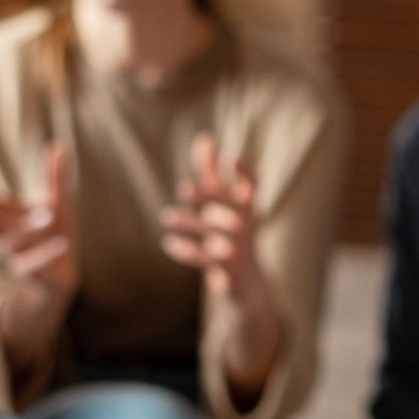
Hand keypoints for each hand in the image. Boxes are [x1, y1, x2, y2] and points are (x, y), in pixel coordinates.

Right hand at [0, 144, 76, 298]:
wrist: (58, 280)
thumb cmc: (53, 235)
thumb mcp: (57, 205)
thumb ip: (55, 177)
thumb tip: (57, 145)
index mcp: (9, 220)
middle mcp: (10, 240)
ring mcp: (20, 259)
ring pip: (15, 245)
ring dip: (28, 229)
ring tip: (49, 216)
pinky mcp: (37, 276)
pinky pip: (36, 266)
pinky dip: (46, 254)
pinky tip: (62, 244)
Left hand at [161, 134, 266, 302]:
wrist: (246, 281)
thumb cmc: (230, 231)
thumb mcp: (223, 202)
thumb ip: (212, 171)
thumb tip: (204, 137)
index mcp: (247, 205)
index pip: (251, 184)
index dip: (243, 172)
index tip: (230, 158)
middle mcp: (246, 224)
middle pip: (228, 207)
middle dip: (206, 197)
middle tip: (184, 188)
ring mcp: (238, 247)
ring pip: (214, 233)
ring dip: (188, 223)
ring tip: (167, 217)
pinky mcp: (228, 268)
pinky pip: (205, 259)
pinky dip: (186, 251)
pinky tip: (168, 243)